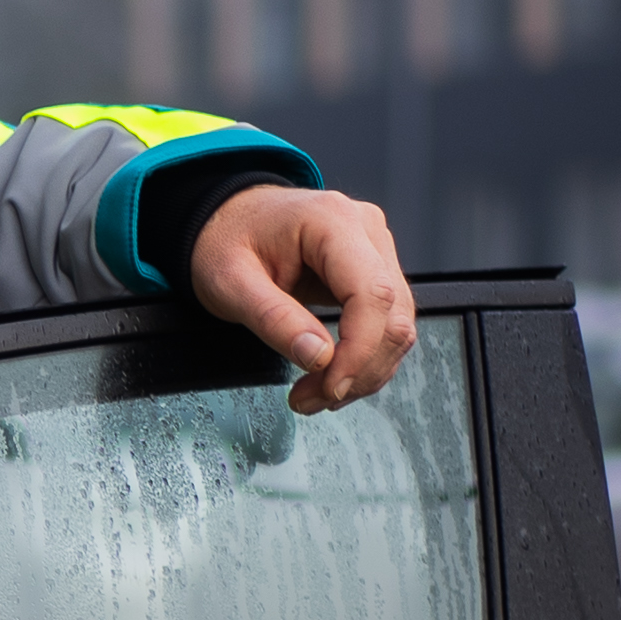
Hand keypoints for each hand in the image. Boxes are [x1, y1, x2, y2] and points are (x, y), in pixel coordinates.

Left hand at [189, 182, 416, 415]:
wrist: (226, 218)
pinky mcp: (372, 270)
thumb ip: (273, 319)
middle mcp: (366, 230)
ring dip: (364, 370)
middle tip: (313, 401)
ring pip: (397, 324)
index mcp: (332, 221)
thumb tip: (318, 358)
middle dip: (359, 369)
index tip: (329, 386)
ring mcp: (375, 249)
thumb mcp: (229, 283)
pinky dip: (363, 357)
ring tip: (315, 395)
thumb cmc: (224, 240)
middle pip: (393, 314)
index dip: (358, 350)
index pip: (372, 294)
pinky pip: (384, 322)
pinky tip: (330, 376)